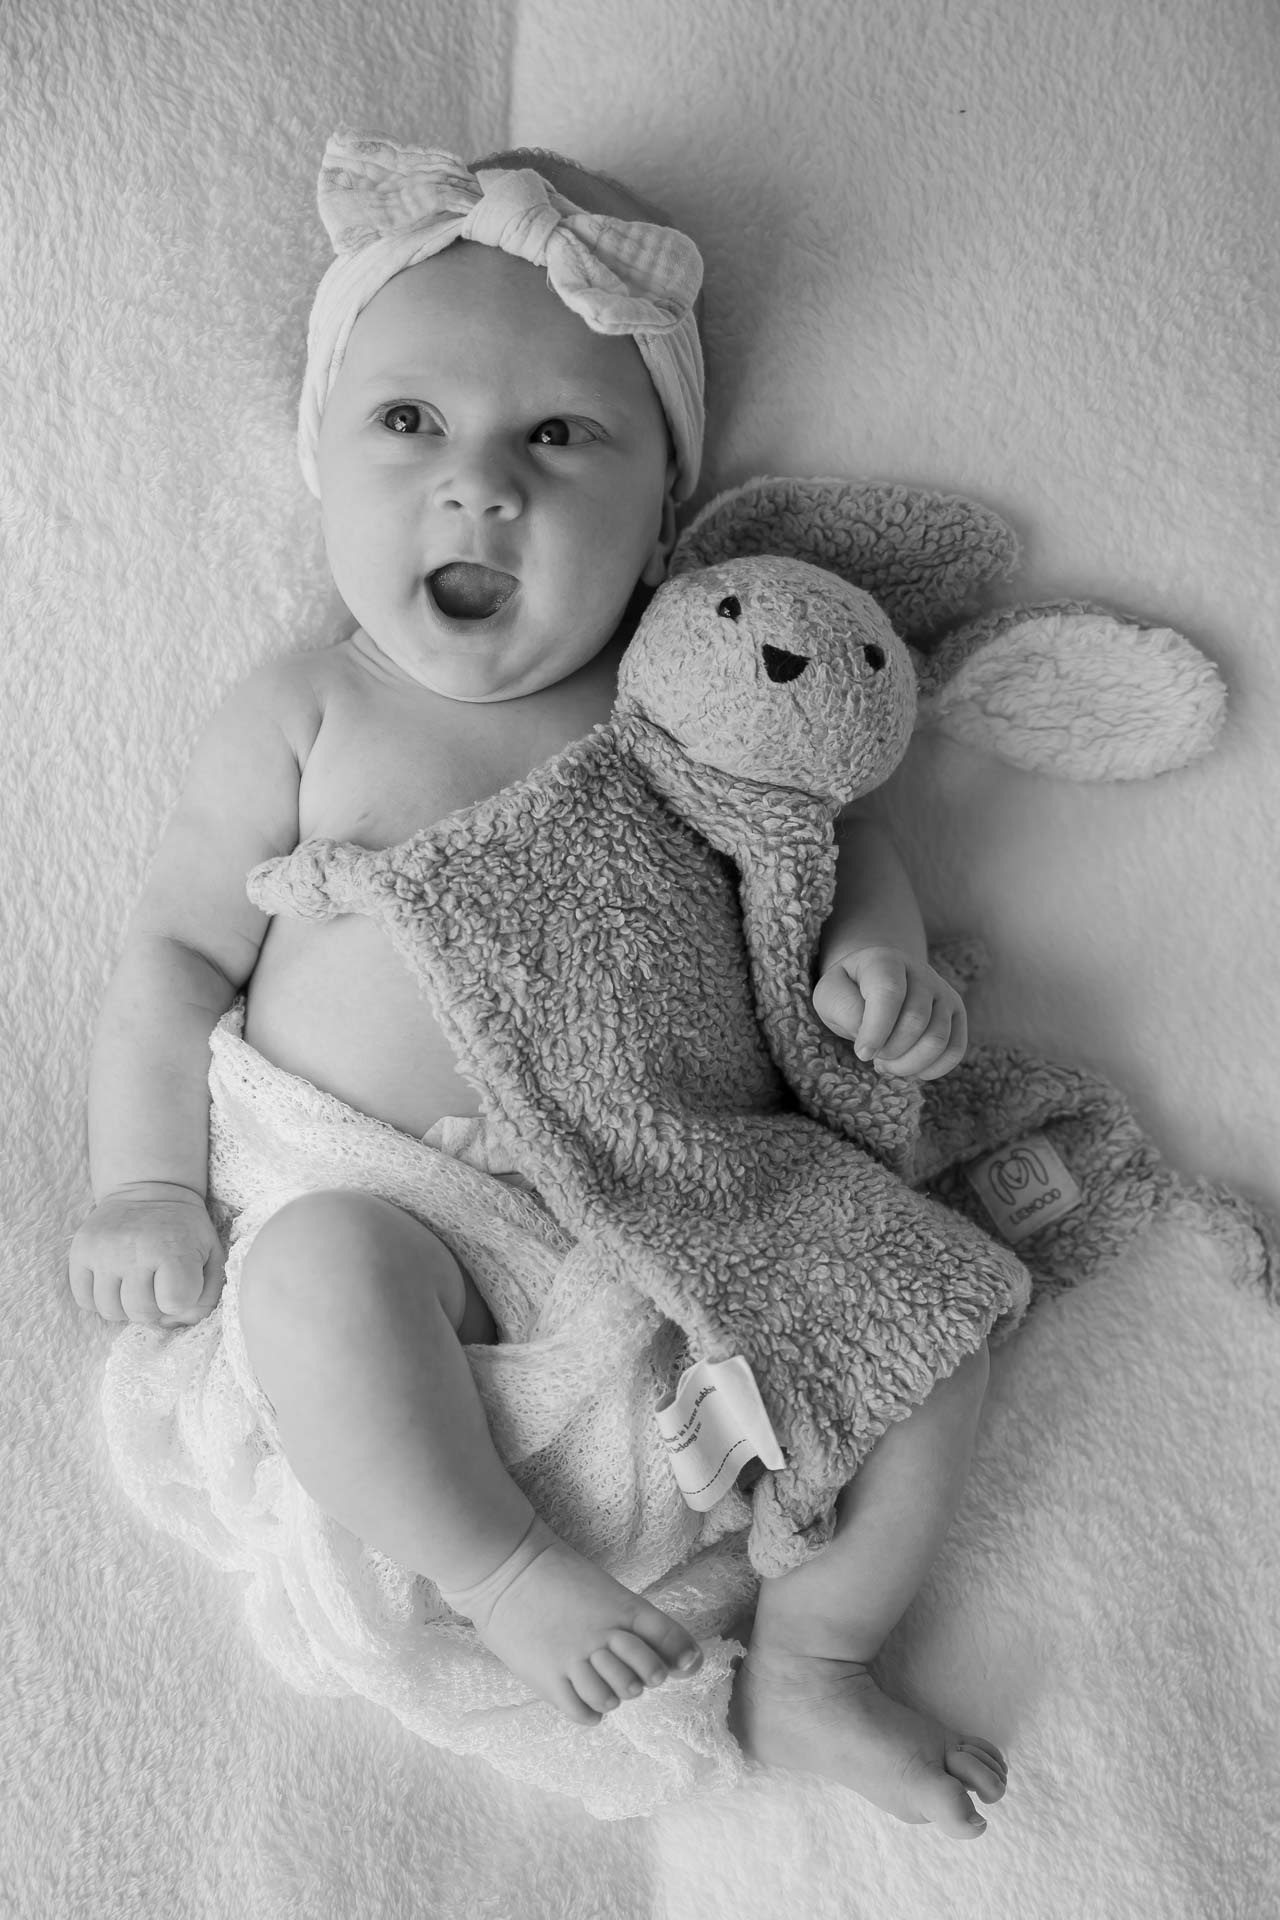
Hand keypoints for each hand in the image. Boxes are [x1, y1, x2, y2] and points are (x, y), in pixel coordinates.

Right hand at [68, 1182, 225, 1325]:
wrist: (149, 1188)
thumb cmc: (185, 1230)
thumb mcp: (211, 1255)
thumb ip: (205, 1296)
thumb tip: (173, 1323)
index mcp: (173, 1248)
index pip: (174, 1303)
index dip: (179, 1301)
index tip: (179, 1283)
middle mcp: (135, 1249)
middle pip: (140, 1312)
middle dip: (153, 1308)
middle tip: (156, 1285)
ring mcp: (104, 1251)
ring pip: (110, 1311)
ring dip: (125, 1306)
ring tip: (135, 1284)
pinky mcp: (80, 1250)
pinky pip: (84, 1300)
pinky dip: (99, 1299)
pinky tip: (114, 1281)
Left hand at [813, 945, 966, 1080]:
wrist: (876, 985)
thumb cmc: (850, 992)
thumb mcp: (831, 994)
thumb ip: (843, 1008)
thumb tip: (868, 1034)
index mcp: (887, 960)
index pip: (889, 993)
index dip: (876, 1030)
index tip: (862, 1053)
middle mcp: (922, 973)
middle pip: (916, 1021)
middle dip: (889, 1050)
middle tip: (872, 1055)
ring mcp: (944, 992)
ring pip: (937, 1040)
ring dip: (908, 1064)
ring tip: (887, 1062)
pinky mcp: (957, 1014)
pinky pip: (955, 1050)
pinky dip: (931, 1069)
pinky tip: (910, 1067)